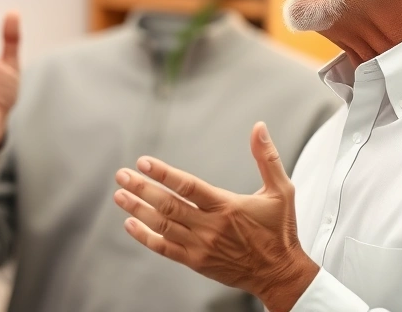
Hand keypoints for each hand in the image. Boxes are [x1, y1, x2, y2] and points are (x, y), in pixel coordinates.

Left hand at [113, 122, 318, 311]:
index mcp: (226, 206)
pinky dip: (145, 237)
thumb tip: (259, 128)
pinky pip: (165, 249)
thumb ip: (267, 158)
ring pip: (162, 225)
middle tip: (122, 175)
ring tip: (120, 195)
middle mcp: (210, 226)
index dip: (163, 174)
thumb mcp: (281, 190)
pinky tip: (131, 224)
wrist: (279, 273)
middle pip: (168, 204)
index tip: (143, 163)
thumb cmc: (280, 230)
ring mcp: (201, 246)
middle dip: (141, 188)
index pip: (188, 186)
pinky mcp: (196, 262)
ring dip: (138, 209)